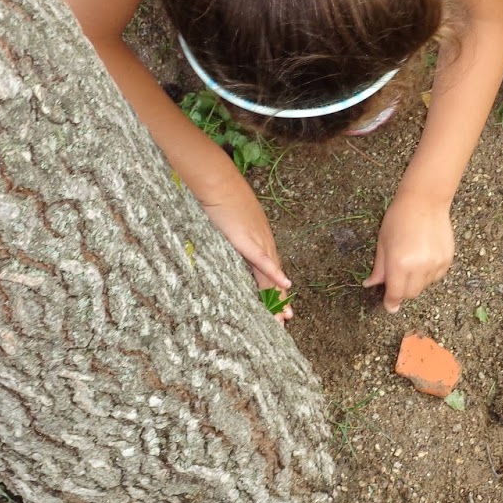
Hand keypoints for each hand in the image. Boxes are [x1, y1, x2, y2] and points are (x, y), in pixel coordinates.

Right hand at [197, 177, 293, 320]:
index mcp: (258, 241)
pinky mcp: (247, 239)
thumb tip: (224, 246)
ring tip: (283, 316)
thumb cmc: (219, 200)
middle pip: (273, 277)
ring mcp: (258, 241)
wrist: (217, 181)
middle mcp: (263, 243)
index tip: (279, 308)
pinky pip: (262, 260)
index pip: (269, 271)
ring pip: (271, 274)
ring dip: (278, 295)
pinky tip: (285, 284)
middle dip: (279, 300)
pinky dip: (274, 273)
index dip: (274, 290)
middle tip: (285, 321)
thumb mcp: (227, 224)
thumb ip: (229, 239)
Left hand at [364, 191, 453, 311]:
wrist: (424, 201)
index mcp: (399, 264)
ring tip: (412, 261)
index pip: (395, 294)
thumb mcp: (382, 244)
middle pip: (411, 294)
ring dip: (416, 281)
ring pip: (424, 286)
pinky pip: (436, 277)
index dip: (391, 302)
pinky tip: (424, 257)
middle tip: (398, 277)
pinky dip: (428, 274)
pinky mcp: (447, 260)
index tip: (389, 306)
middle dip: (402, 291)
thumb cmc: (398, 219)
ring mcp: (435, 264)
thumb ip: (379, 269)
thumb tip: (370, 285)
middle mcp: (419, 268)